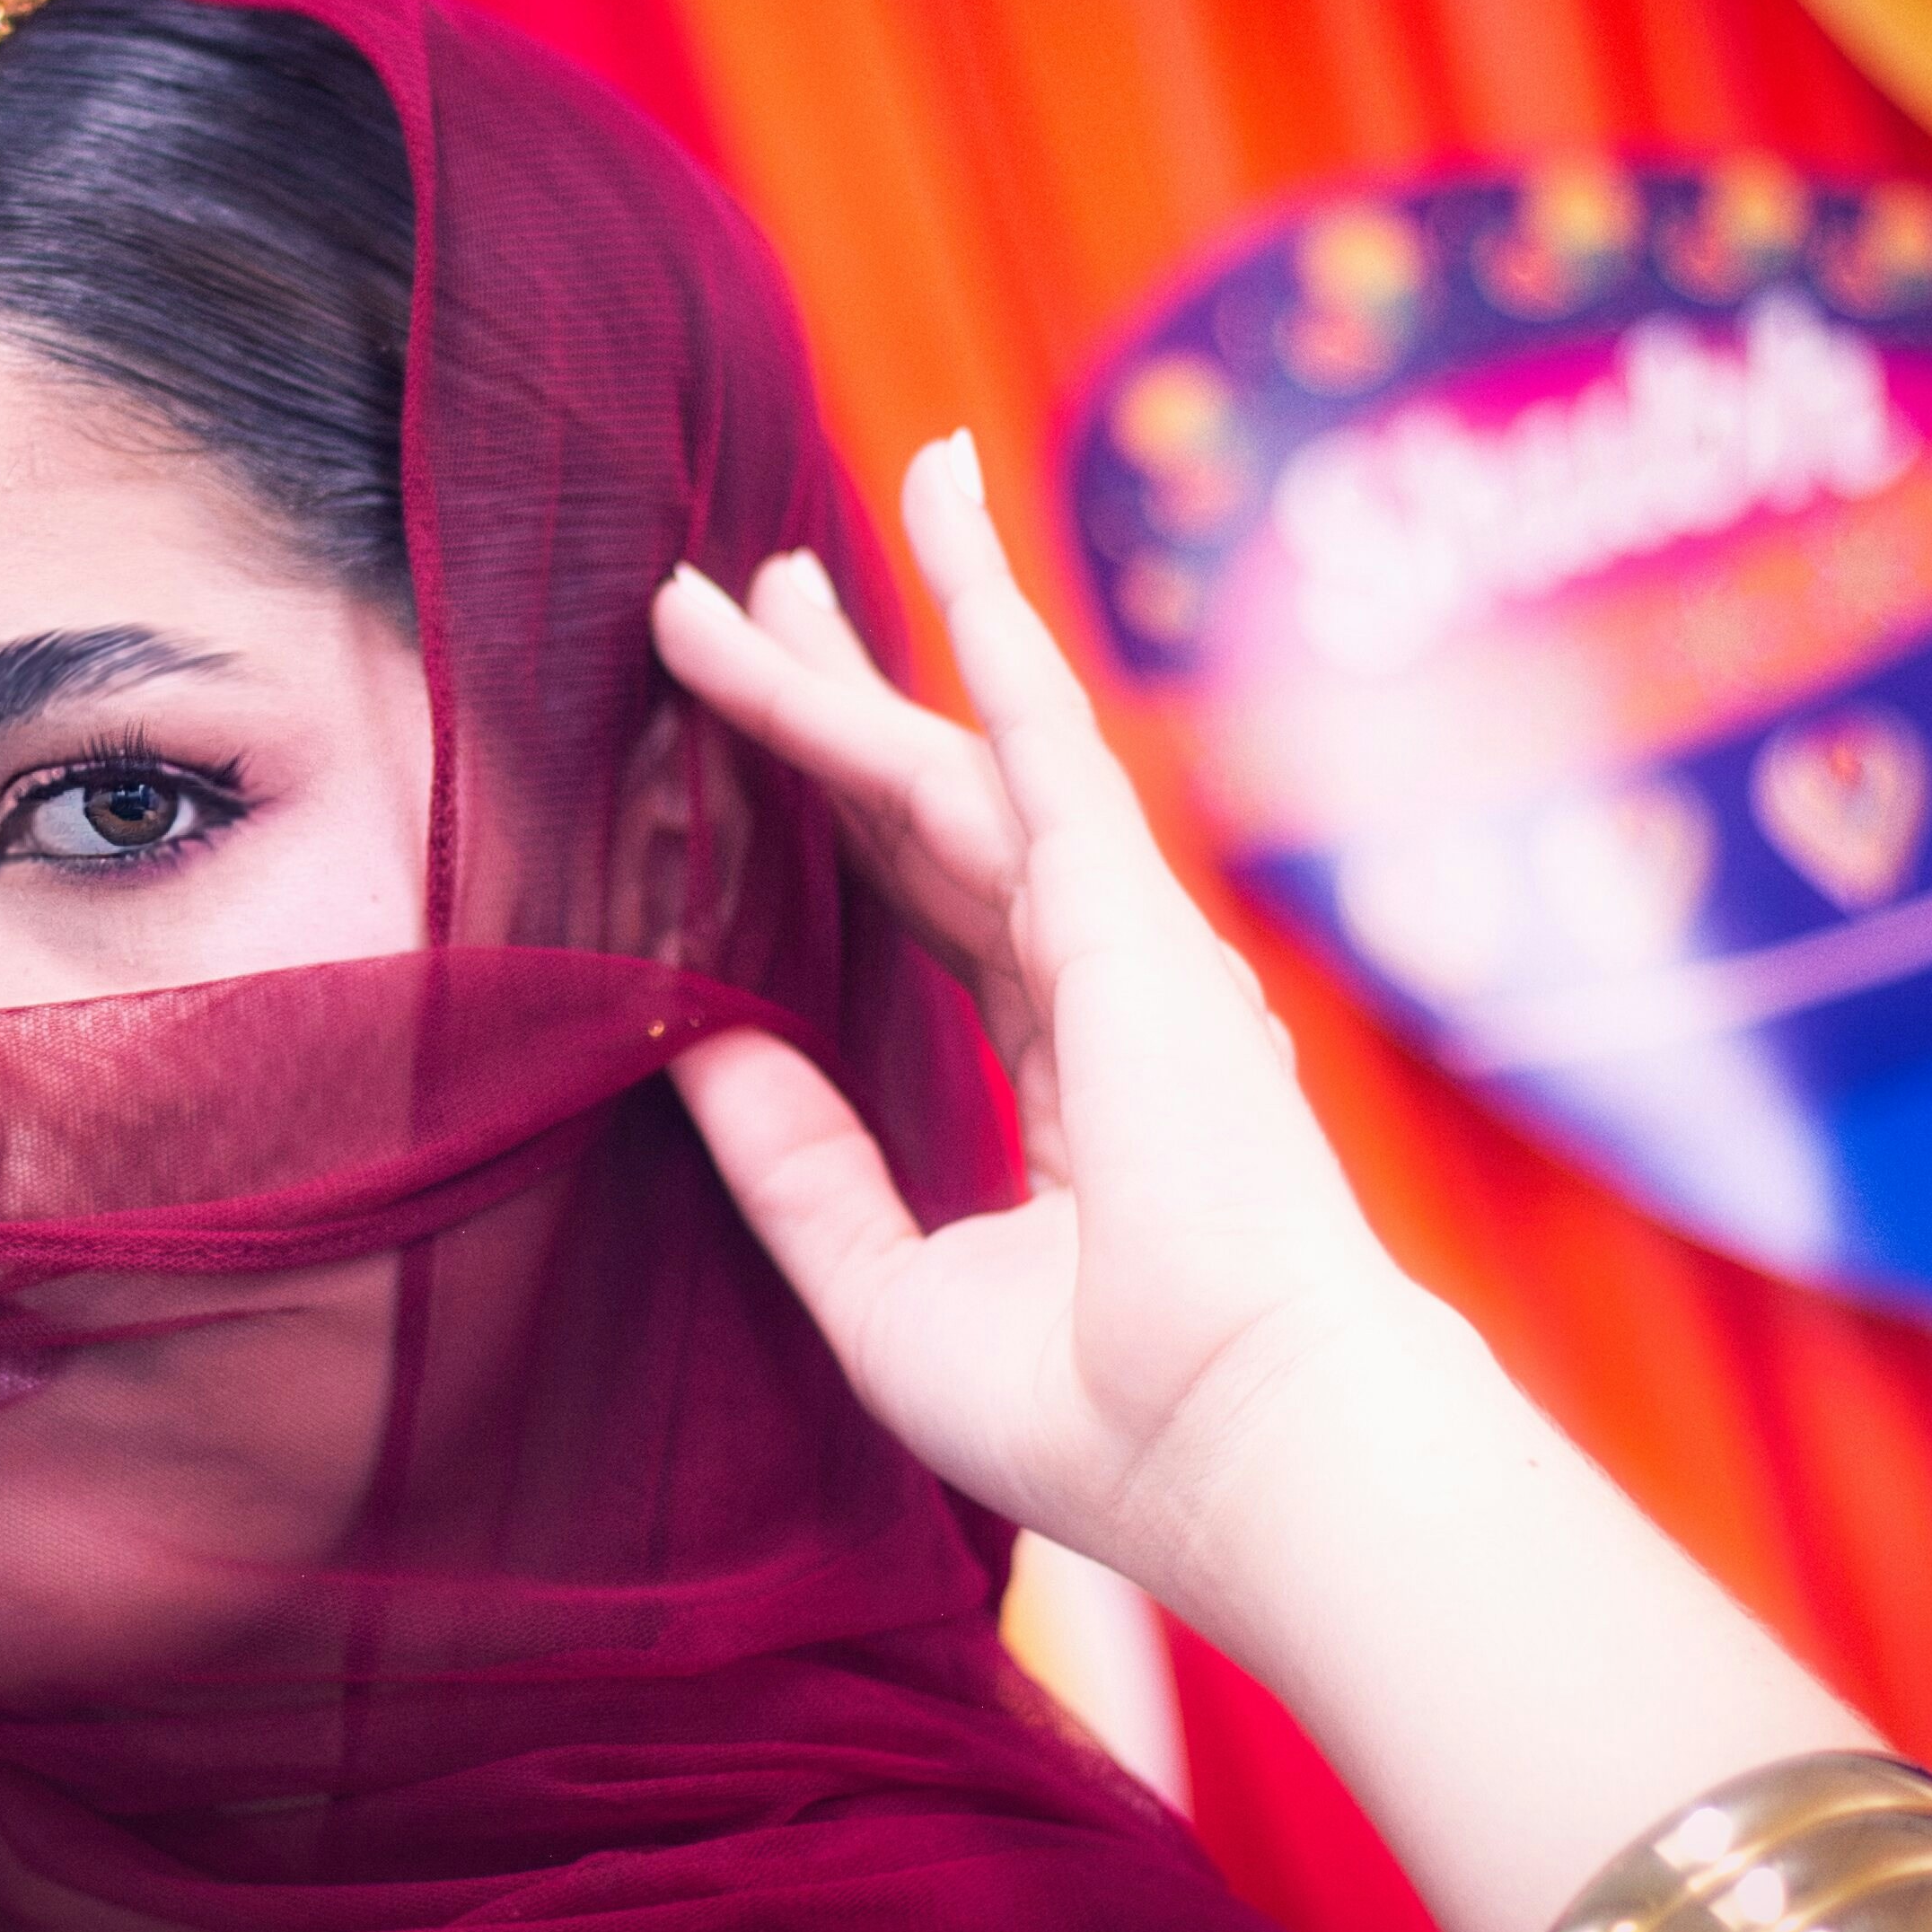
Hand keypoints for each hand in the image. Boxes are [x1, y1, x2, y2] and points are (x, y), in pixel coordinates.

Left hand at [648, 437, 1410, 1591]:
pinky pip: (1030, 718)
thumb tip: (684, 1038)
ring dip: (833, 666)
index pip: (924, 918)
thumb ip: (794, 1163)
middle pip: (928, 811)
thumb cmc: (1099, 1419)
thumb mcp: (884, 1287)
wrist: (1246, 1441)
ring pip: (942, 761)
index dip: (834, 829)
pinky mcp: (1126, 903)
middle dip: (828, 708)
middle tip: (733, 606)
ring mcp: (1121, 938)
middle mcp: (1101, 993)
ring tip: (727, 578)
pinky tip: (930, 490)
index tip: (748, 758)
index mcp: (1069, 1089)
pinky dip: (981, 599)